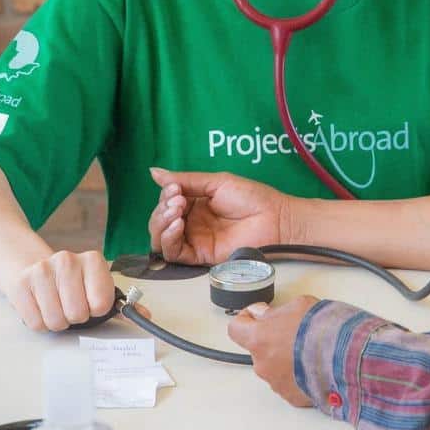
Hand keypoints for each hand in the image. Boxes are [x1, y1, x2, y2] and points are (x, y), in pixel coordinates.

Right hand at [5, 249, 115, 331]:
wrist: (33, 268)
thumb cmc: (72, 284)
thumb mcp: (99, 288)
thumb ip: (123, 305)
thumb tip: (143, 315)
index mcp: (92, 260)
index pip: (102, 303)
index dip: (96, 310)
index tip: (91, 302)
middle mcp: (67, 260)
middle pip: (78, 314)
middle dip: (75, 317)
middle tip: (71, 305)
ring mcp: (42, 270)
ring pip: (56, 321)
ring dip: (57, 321)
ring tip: (56, 305)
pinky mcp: (21, 284)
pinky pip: (36, 323)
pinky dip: (40, 322)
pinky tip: (41, 306)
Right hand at [148, 167, 290, 264]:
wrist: (275, 218)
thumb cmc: (252, 197)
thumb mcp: (216, 182)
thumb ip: (186, 180)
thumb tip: (154, 172)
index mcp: (195, 203)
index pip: (166, 202)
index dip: (165, 196)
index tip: (175, 189)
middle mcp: (191, 222)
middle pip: (160, 221)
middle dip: (162, 210)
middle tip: (178, 201)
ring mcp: (195, 240)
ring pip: (161, 239)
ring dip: (161, 224)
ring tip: (176, 213)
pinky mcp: (200, 256)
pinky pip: (174, 253)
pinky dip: (169, 240)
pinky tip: (178, 226)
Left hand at [228, 297, 318, 406]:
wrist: (346, 357)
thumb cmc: (324, 330)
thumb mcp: (299, 305)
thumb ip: (277, 312)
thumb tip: (268, 315)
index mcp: (259, 339)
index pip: (236, 328)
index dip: (246, 319)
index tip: (257, 316)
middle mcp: (263, 364)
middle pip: (258, 349)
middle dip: (272, 340)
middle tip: (294, 331)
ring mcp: (276, 382)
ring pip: (274, 367)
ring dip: (286, 359)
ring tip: (310, 350)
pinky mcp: (291, 396)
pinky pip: (289, 382)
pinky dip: (298, 375)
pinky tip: (314, 365)